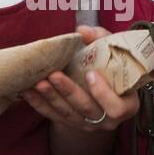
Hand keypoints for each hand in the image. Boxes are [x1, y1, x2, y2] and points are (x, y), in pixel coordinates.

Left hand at [19, 24, 139, 131]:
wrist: (105, 86)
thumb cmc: (112, 67)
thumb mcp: (113, 52)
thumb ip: (101, 39)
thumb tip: (82, 30)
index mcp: (126, 106)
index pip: (116, 108)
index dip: (103, 93)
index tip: (90, 74)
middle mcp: (107, 120)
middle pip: (86, 109)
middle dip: (68, 92)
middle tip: (54, 75)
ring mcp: (87, 124)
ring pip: (67, 114)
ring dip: (51, 98)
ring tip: (38, 82)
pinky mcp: (69, 123)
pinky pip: (52, 116)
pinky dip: (38, 104)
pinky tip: (27, 91)